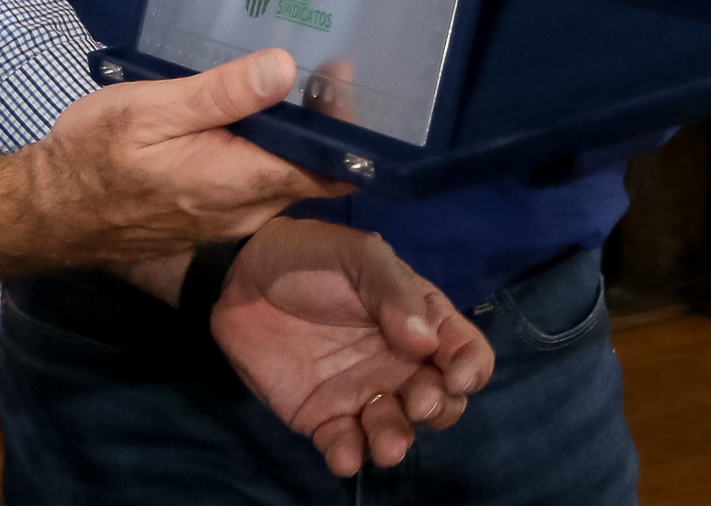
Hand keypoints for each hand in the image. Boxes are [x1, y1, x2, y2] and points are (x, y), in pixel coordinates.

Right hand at [21, 49, 349, 268]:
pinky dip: (263, 154)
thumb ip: (221, 94)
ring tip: (288, 85)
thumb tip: (287, 69)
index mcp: (239, 183)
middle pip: (309, 172)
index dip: (347, 129)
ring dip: (291, 139)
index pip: (326, 168)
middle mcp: (245, 211)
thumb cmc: (95, 155)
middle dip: (320, 125)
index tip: (340, 78)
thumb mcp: (153, 110)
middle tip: (320, 69)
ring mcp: (228, 221)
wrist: (49, 212)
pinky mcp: (209, 219)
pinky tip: (245, 119)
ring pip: (281, 179)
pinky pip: (254, 187)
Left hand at [211, 220, 494, 476]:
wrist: (241, 276)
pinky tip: (343, 453)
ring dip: (397, 440)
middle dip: (439, 408)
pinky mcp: (323, 417)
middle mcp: (399, 364)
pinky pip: (345, 445)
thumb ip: (394, 291)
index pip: (465, 352)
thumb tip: (426, 343)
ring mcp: (362, 393)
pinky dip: (349, 455)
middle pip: (442, 401)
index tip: (454, 374)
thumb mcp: (358, 255)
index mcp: (419, 322)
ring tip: (387, 443)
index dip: (470, 368)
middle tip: (419, 400)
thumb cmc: (309, 256)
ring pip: (396, 430)